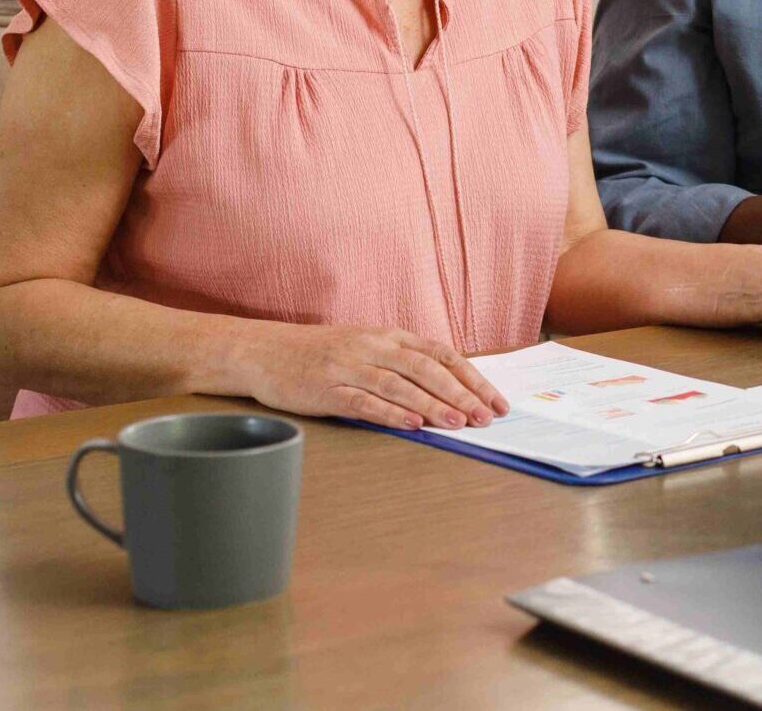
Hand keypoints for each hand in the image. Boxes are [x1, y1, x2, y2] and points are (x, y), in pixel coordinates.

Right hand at [235, 321, 509, 431]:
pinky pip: (364, 401)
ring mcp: (350, 367)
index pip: (442, 354)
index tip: (496, 399)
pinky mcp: (327, 389)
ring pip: (400, 385)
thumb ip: (404, 363)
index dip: (472, 377)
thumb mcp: (368, 347)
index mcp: (389, 336)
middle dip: (461, 394)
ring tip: (458, 423)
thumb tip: (449, 391)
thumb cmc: (322, 353)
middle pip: (427, 369)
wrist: (264, 350)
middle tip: (486, 416)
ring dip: (432, 404)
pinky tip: (412, 425)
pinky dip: (390, 413)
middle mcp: (374, 347)